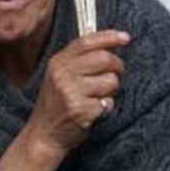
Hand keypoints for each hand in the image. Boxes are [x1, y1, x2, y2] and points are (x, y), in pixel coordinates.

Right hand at [27, 30, 130, 155]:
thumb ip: (78, 59)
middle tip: (115, 73)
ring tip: (97, 96)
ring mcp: (71, 92)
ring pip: (111, 80)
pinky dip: (106, 106)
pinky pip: (109, 102)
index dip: (108, 37)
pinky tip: (93, 110)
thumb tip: (108, 44)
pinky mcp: (81, 110)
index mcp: (58, 62)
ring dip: (111, 90)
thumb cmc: (57, 102)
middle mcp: (62, 74)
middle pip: (104, 58)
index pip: (86, 42)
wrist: (44, 133)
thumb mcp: (59, 75)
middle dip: (117, 66)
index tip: (125, 37)